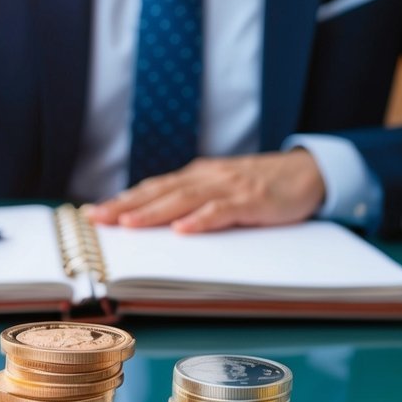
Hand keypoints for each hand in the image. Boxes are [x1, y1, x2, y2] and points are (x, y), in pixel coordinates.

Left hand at [85, 150, 325, 233]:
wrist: (309, 173)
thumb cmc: (261, 186)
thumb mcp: (221, 190)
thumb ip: (192, 202)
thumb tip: (155, 224)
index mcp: (196, 176)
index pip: (152, 188)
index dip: (121, 199)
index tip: (91, 213)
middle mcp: (207, 177)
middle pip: (159, 191)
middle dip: (124, 205)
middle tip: (95, 219)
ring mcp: (229, 187)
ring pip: (184, 199)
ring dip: (154, 211)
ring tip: (127, 223)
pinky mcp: (253, 200)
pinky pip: (223, 210)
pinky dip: (201, 219)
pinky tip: (183, 229)